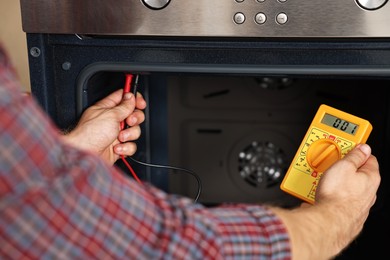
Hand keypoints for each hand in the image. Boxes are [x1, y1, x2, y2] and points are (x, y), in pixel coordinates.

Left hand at [62, 88, 146, 164]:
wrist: (85, 154)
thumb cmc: (90, 133)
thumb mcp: (110, 114)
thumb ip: (124, 106)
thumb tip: (131, 97)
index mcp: (108, 108)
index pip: (124, 98)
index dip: (134, 99)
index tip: (140, 103)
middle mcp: (112, 120)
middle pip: (133, 114)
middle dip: (135, 118)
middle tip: (129, 121)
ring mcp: (115, 133)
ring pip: (134, 131)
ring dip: (129, 134)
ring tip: (119, 137)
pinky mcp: (118, 146)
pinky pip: (131, 145)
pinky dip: (126, 147)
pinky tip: (116, 147)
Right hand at [270, 144, 379, 259]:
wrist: (327, 222)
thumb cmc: (336, 196)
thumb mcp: (343, 166)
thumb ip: (354, 155)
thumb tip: (363, 148)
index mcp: (371, 178)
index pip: (368, 158)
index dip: (356, 150)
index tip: (347, 147)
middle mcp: (368, 193)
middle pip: (355, 174)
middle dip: (341, 168)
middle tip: (329, 163)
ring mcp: (357, 205)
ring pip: (344, 188)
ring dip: (332, 183)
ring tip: (320, 179)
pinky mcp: (344, 215)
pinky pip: (335, 200)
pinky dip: (327, 196)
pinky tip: (318, 194)